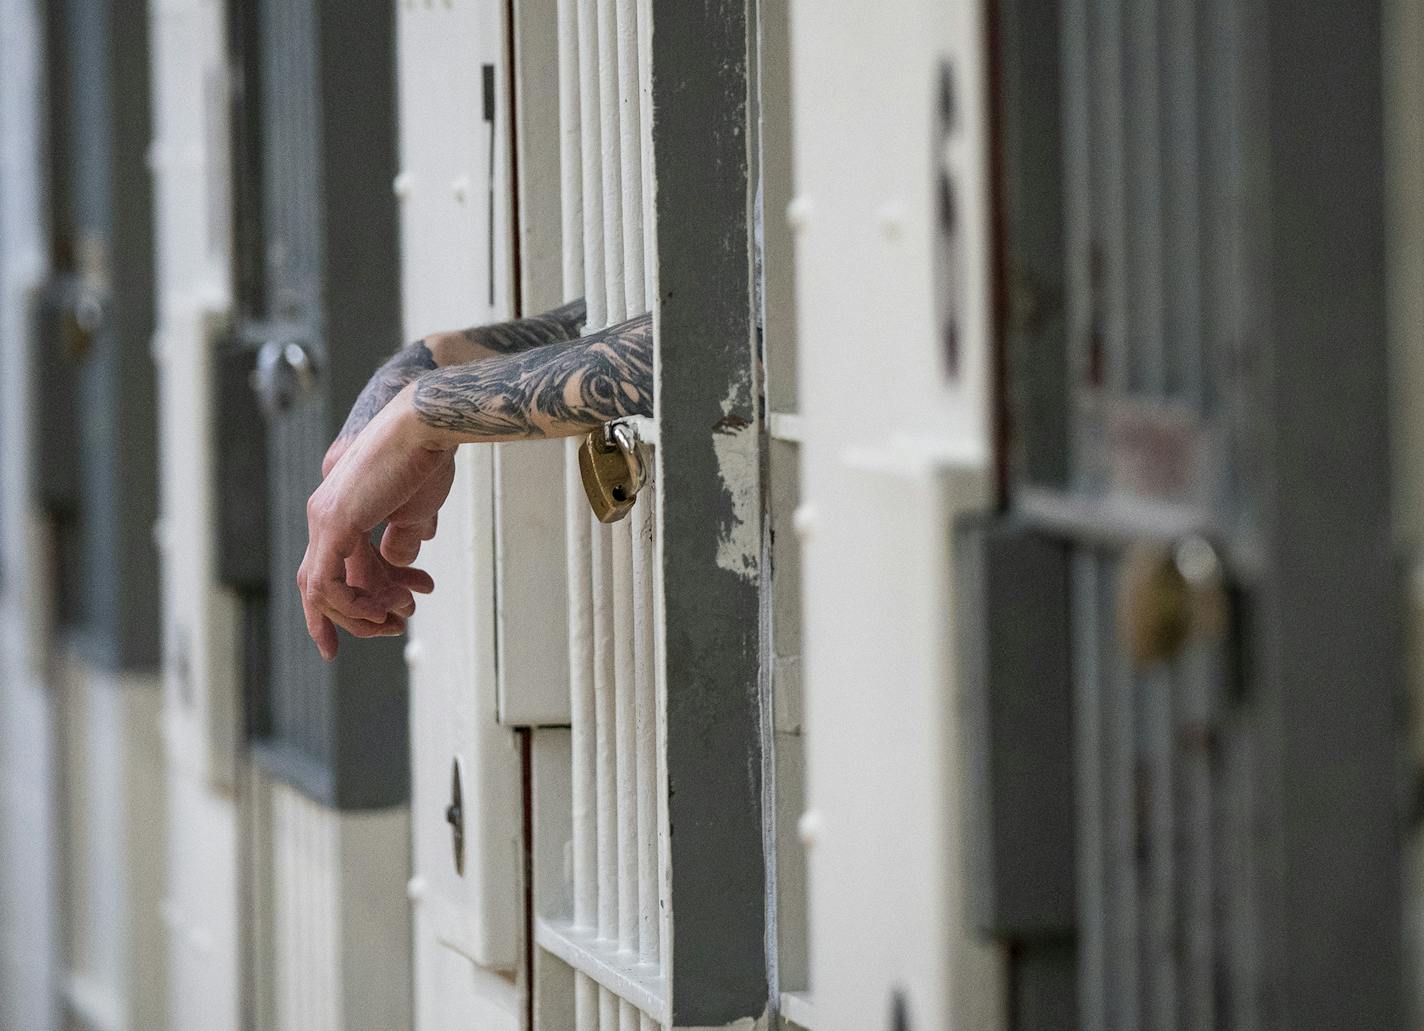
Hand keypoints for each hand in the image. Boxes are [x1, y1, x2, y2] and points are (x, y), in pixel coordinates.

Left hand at [299, 384, 452, 658]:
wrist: (425, 425)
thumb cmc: (425, 458)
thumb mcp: (415, 511)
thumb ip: (402, 540)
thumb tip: (398, 565)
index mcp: (340, 510)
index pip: (340, 567)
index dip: (364, 598)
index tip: (398, 612)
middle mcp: (323, 515)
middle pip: (324, 584)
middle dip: (358, 615)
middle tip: (398, 625)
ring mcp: (324, 519)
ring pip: (322, 591)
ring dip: (361, 615)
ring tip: (400, 619)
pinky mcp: (335, 524)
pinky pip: (327, 584)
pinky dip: (353, 606)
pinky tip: (383, 609)